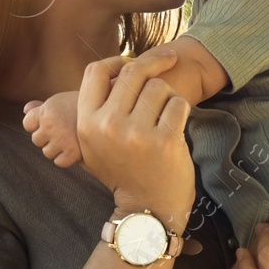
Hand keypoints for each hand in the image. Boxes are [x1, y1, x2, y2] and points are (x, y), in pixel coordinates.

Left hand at [22, 91, 82, 167]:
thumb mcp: (61, 100)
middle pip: (36, 140)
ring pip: (47, 152)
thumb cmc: (83, 106)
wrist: (109, 110)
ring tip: (70, 139)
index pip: (27, 124)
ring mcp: (61, 140)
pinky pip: (59, 162)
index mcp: (47, 110)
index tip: (54, 121)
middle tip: (65, 130)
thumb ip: (42, 107)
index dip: (39, 124)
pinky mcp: (73, 153)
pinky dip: (66, 158)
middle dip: (48, 137)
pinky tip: (75, 149)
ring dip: (56, 148)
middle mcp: (51, 125)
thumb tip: (25, 110)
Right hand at [75, 48, 193, 226]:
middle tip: (169, 60)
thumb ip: (96, 108)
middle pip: (132, 73)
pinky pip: (178, 103)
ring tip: (165, 113)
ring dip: (167, 94)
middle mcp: (108, 126)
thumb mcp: (94, 144)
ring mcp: (137, 134)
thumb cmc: (123, 170)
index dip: (116, 60)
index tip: (132, 62)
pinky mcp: (165, 141)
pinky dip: (181, 109)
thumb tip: (109, 68)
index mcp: (86, 123)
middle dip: (154, 64)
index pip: (95, 71)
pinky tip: (176, 124)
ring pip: (158, 87)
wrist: (147, 208)